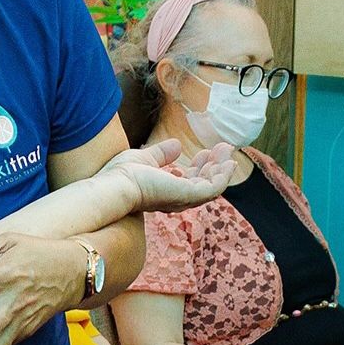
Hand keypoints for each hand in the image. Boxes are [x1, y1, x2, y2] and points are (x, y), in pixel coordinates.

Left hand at [101, 139, 235, 213]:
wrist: (114, 186)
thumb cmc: (121, 176)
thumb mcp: (145, 159)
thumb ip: (161, 155)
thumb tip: (177, 145)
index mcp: (164, 192)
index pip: (187, 182)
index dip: (199, 167)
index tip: (205, 152)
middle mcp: (175, 199)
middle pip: (202, 184)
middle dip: (214, 166)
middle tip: (223, 148)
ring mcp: (182, 199)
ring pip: (211, 186)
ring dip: (222, 167)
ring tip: (227, 149)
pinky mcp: (189, 195)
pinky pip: (213, 188)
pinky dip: (224, 176)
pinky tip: (229, 161)